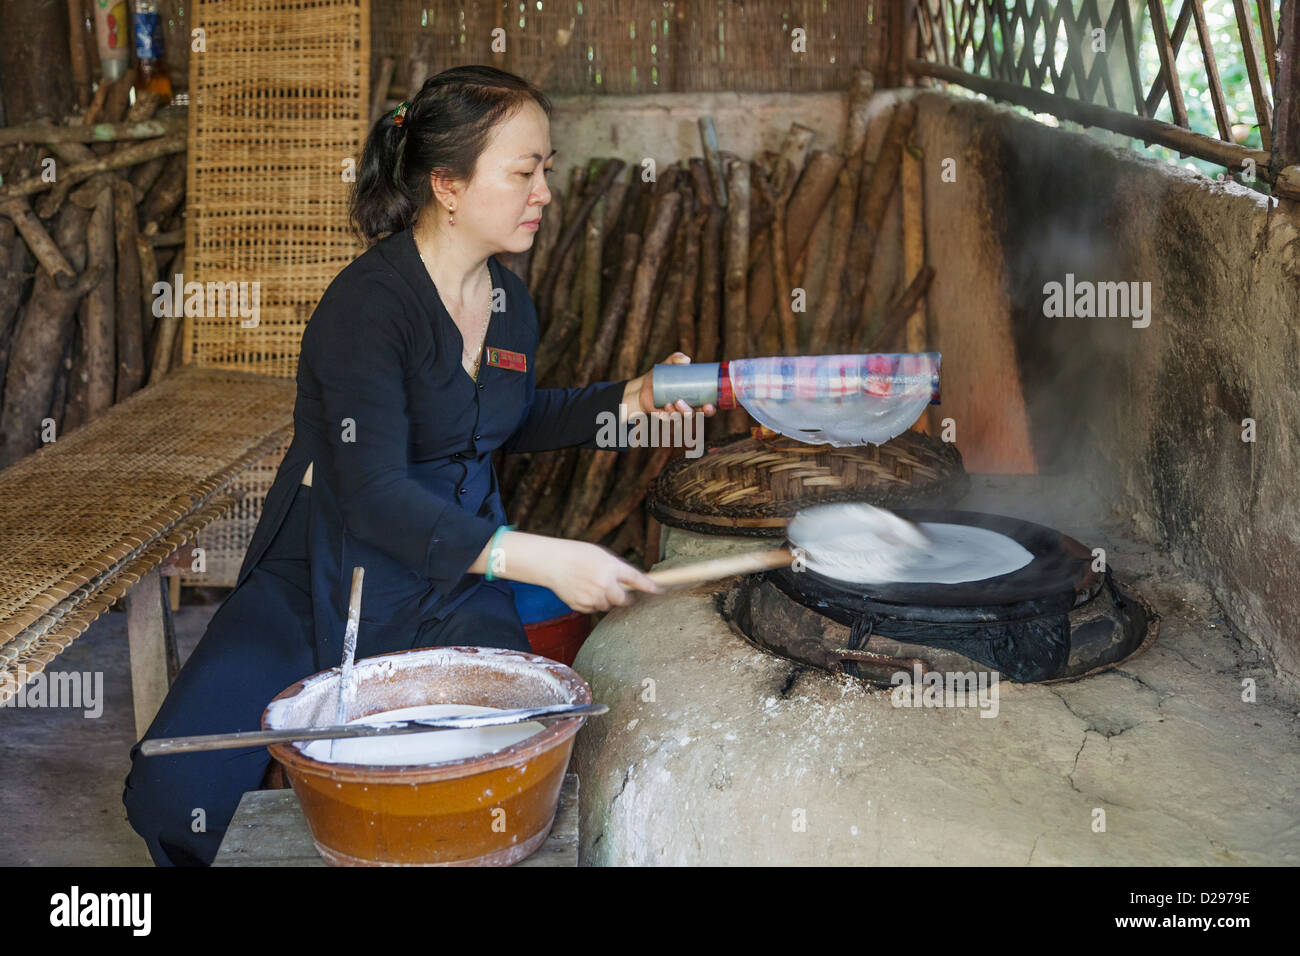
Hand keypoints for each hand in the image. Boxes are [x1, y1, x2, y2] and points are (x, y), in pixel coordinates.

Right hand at [539, 539, 662, 612]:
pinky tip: (581, 590)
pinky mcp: (581, 605)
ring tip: (590, 585)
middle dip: (623, 597)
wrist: (552, 562)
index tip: (659, 591)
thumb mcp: (602, 555)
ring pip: (607, 606)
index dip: (649, 586)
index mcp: (611, 567)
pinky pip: (593, 609)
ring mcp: (592, 596)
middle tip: (618, 591)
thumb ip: (617, 569)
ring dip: (604, 599)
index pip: (636, 580)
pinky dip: (590, 602)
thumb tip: (632, 583)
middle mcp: (604, 583)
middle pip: (623, 600)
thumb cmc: (579, 555)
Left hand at [624, 352, 717, 418]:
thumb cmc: (662, 375)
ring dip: (681, 412)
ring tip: (676, 402)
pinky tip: (665, 409)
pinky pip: (668, 418)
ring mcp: (676, 412)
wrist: (645, 385)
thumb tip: (686, 360)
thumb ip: (677, 358)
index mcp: (695, 397)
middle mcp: (688, 407)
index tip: (709, 405)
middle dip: (696, 412)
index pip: (707, 406)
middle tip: (693, 405)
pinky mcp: (664, 416)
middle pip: (696, 414)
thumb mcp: (669, 364)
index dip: (710, 409)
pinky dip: (667, 415)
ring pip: (682, 417)